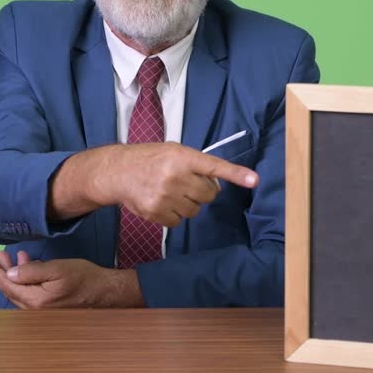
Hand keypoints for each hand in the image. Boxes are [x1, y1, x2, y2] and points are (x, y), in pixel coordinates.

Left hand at [0, 254, 143, 308]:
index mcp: (35, 301)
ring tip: (15, 256)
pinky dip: (25, 279)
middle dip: (4, 271)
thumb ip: (31, 271)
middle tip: (0, 255)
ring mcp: (41, 310)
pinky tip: (29, 266)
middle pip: (11, 290)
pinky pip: (29, 293)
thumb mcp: (56, 269)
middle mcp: (35, 310)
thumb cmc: (82, 277)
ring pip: (20, 291)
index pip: (8, 286)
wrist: (103, 291)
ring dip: (15, 274)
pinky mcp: (48, 307)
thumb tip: (9, 273)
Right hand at [50, 142, 258, 225]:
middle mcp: (175, 176)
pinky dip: (174, 214)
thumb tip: (216, 183)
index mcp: (181, 156)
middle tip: (187, 184)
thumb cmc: (150, 159)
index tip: (254, 180)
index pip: (214, 166)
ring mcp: (165, 196)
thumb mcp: (172, 151)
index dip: (236, 174)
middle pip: (209, 194)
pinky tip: (162, 202)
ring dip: (188, 203)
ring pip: (195, 210)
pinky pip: (180, 221)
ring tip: (170, 192)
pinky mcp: (157, 212)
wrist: (118, 172)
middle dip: (203, 191)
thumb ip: (194, 164)